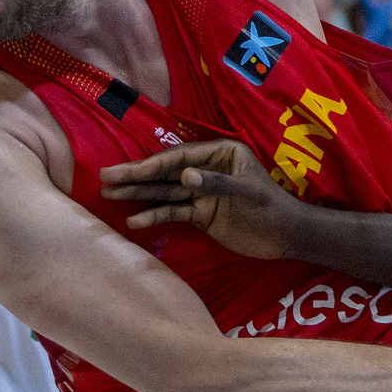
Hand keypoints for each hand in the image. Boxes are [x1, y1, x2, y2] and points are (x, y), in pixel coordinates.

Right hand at [99, 140, 298, 259]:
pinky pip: (173, 213)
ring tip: (108, 195)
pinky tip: (135, 221)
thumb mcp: (248, 193)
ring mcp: (201, 192)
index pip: (181, 157)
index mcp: (220, 154)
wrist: (286, 237)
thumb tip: (185, 176)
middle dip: (136, 175)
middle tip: (105, 177)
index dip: (155, 164)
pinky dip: (154, 216)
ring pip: (164, 191)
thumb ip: (217, 184)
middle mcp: (206, 169)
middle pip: (166, 172)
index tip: (132, 171)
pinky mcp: (200, 214)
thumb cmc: (273, 208)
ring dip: (138, 194)